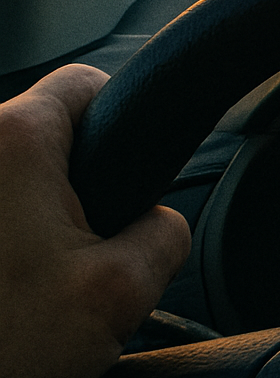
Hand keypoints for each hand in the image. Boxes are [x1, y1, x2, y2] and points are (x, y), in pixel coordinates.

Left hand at [0, 64, 190, 377]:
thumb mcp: (120, 295)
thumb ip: (166, 235)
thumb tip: (159, 225)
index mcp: (12, 141)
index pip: (88, 83)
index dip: (124, 123)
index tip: (128, 175)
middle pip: (43, 138)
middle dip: (70, 192)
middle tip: (75, 259)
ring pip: (8, 184)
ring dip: (24, 224)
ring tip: (25, 289)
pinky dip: (0, 247)